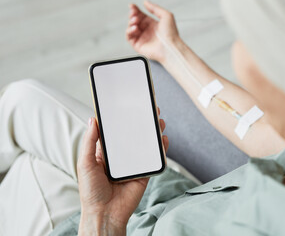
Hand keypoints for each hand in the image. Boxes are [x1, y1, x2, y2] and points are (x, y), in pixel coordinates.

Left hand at [77, 108, 167, 235]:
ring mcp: (134, 165)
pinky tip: (163, 139)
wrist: (104, 214)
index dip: (123, 119)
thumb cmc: (91, 191)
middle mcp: (121, 158)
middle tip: (149, 110)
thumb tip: (92, 119)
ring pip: (146, 146)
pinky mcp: (144, 173)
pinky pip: (153, 160)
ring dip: (153, 133)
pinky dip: (161, 150)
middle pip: (134, 136)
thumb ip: (90, 141)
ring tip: (159, 121)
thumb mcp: (85, 163)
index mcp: (107, 153)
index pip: (116, 132)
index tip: (129, 106)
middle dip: (142, 123)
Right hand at [126, 0, 178, 62]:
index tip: (132, 6)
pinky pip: (129, 37)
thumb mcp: (166, 15)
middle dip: (132, 15)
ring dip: (131, 22)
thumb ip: (155, 8)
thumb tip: (146, 2)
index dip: (136, 10)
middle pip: (135, 21)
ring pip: (131, 28)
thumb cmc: (171, 35)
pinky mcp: (138, 45)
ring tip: (135, 21)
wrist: (170, 47)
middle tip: (134, 13)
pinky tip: (134, 28)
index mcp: (153, 24)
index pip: (141, 15)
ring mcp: (143, 38)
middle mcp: (147, 31)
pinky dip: (129, 31)